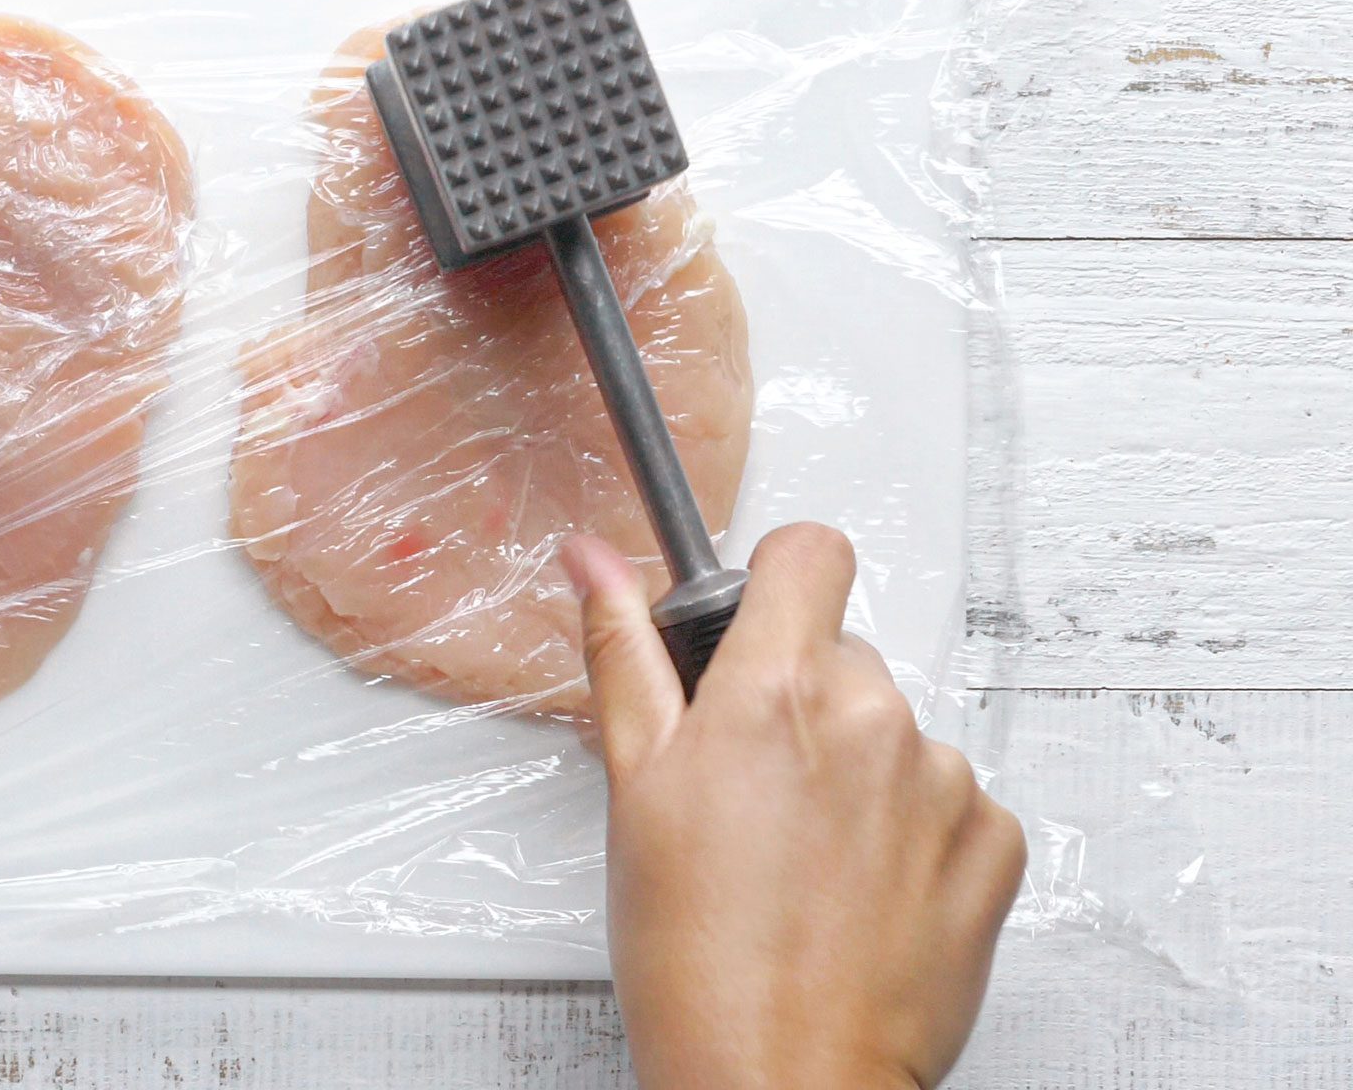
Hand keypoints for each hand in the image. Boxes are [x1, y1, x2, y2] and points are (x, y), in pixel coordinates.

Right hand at [563, 524, 1024, 1089]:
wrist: (781, 1080)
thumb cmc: (696, 953)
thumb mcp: (633, 786)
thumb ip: (624, 654)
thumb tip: (596, 562)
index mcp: (778, 691)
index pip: (811, 552)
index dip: (775, 583)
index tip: (754, 629)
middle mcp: (875, 720)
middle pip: (844, 654)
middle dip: (799, 700)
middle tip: (747, 788)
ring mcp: (945, 782)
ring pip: (894, 731)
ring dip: (855, 770)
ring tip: (799, 857)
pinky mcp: (993, 845)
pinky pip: (951, 798)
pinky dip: (909, 830)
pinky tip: (855, 888)